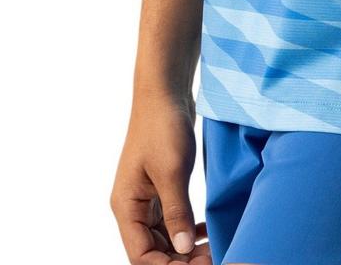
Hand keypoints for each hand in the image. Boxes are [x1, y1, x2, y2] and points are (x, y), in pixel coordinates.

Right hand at [110, 92, 210, 262]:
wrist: (165, 92)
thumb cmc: (163, 127)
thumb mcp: (172, 171)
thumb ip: (176, 211)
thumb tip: (181, 249)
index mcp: (126, 206)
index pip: (140, 255)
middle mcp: (133, 207)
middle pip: (153, 250)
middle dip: (180, 260)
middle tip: (213, 258)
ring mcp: (147, 197)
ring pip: (164, 237)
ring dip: (185, 248)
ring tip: (214, 249)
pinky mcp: (162, 186)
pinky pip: (172, 219)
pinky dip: (187, 229)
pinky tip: (206, 232)